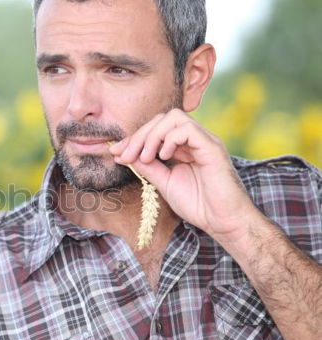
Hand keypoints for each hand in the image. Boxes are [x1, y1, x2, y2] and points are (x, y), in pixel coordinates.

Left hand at [108, 109, 259, 242]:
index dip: (134, 138)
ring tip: (144, 157)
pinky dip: (170, 139)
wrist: (222, 221)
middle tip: (124, 155)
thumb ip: (147, 166)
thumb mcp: (164, 182)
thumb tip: (125, 154)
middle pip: (162, 119)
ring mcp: (205, 141)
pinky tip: (163, 157)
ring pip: (174, 118)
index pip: (156, 129)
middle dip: (139, 135)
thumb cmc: (198, 205)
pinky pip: (188, 129)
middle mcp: (195, 140)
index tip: (116, 153)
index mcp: (184, 147)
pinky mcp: (212, 147)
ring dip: (152, 135)